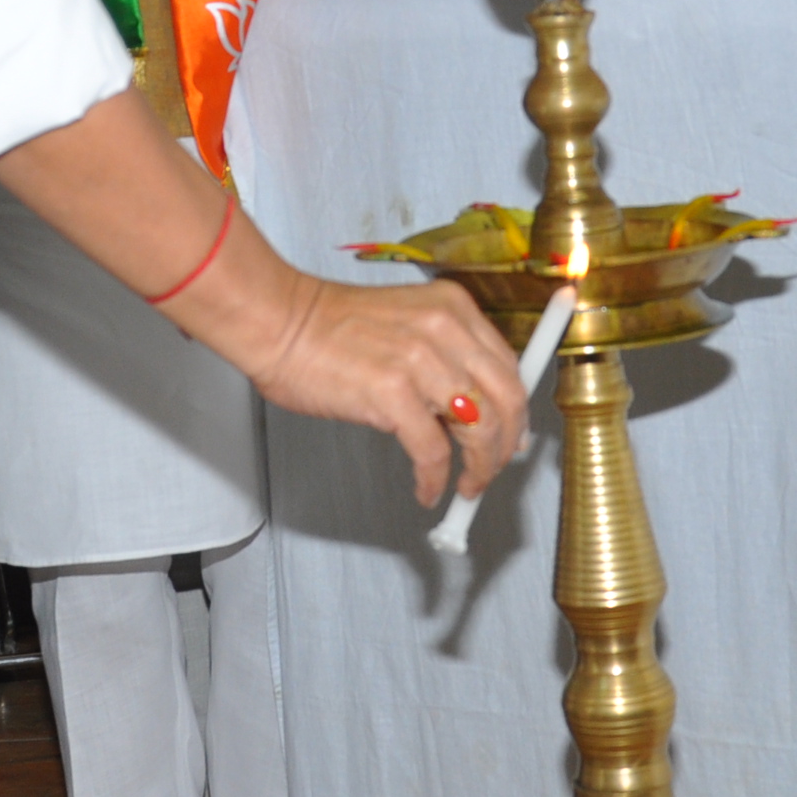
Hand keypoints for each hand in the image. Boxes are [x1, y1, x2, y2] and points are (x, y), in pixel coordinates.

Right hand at [245, 272, 525, 504]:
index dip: (516, 410)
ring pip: (479, 429)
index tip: (513, 435)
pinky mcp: (392, 393)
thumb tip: (469, 407)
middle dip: (506, 445)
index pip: (508, 366)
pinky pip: (432, 451)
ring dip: (478, 469)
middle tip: (494, 469)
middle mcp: (443, 329)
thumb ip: (443, 354)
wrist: (280, 322)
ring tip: (466, 487)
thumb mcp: (405, 322)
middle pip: (506, 398)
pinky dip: (434, 480)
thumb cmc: (329, 326)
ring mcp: (420, 360)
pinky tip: (426, 488)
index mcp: (451, 308)